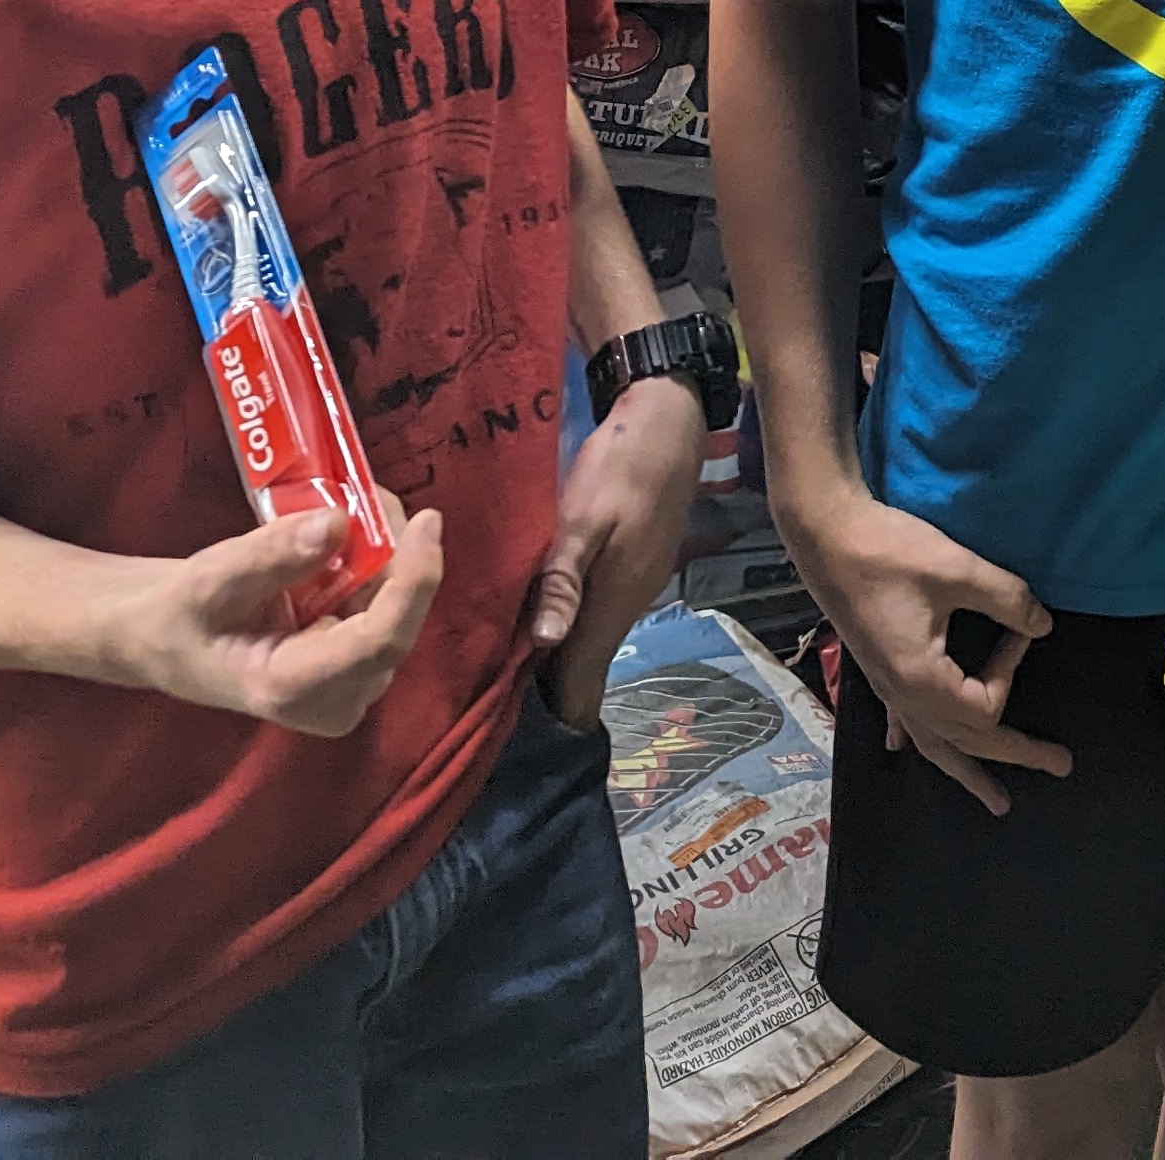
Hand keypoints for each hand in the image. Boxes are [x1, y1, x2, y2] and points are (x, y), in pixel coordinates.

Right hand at [103, 499, 447, 737]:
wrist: (166, 637)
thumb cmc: (180, 615)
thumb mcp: (208, 579)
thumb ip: (270, 556)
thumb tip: (338, 523)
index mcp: (291, 690)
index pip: (379, 642)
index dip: (414, 582)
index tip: (427, 520)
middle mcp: (333, 700)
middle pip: (396, 622)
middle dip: (397, 551)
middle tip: (372, 492)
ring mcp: (349, 686)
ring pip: (396, 610)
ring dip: (389, 552)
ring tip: (358, 502)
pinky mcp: (356, 666)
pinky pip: (386, 607)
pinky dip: (378, 564)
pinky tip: (355, 531)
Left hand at [530, 381, 702, 728]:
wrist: (669, 420)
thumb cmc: (622, 467)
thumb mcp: (586, 518)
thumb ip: (565, 579)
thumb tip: (548, 644)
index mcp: (615, 600)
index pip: (584, 675)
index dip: (558, 710)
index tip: (523, 744)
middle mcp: (628, 601)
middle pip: (584, 659)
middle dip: (550, 687)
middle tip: (496, 710)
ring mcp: (635, 581)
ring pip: (589, 632)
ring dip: (557, 653)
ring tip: (507, 669)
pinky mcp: (631, 560)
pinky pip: (594, 606)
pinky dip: (567, 620)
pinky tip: (539, 614)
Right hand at [789, 488, 1069, 815]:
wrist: (827, 535)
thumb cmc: (889, 552)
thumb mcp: (957, 570)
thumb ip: (1006, 599)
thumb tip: (1043, 624)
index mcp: (922, 680)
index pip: (985, 704)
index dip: (1011, 667)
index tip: (1018, 630)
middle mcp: (903, 695)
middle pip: (967, 741)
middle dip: (1016, 754)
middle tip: (1061, 765)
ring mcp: (887, 687)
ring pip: (934, 744)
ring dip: (968, 770)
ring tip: (996, 799)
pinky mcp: (878, 669)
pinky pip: (902, 719)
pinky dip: (916, 739)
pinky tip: (904, 750)